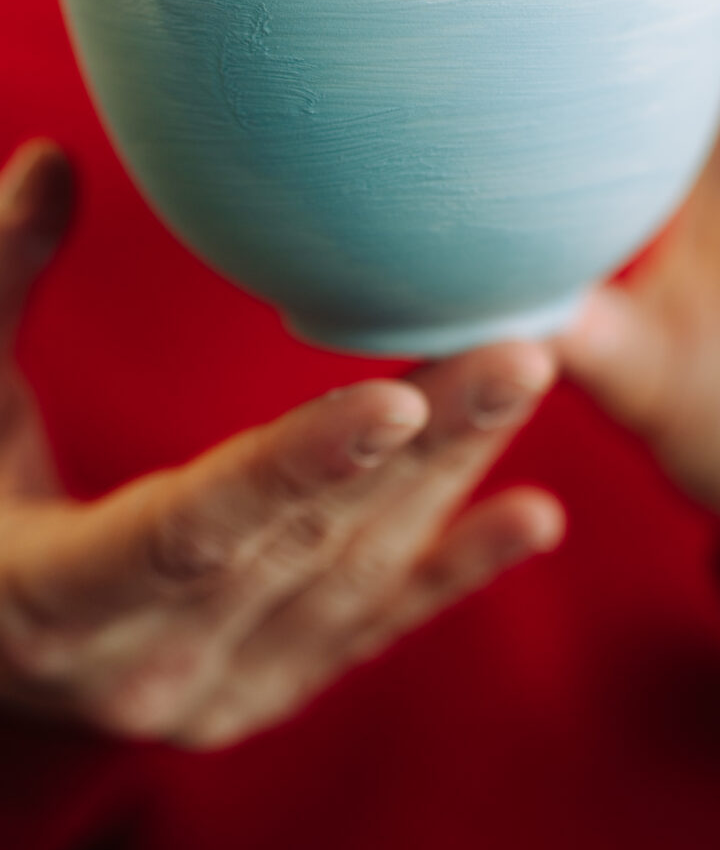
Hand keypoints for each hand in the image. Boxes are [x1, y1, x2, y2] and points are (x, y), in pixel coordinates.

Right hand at [0, 142, 562, 748]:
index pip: (191, 531)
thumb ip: (1, 281)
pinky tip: (536, 519)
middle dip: (421, 445)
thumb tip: (52, 158)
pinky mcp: (273, 688)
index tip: (393, 398)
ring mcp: (223, 691)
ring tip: (526, 374)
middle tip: (518, 347)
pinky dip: (457, 573)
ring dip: (452, 477)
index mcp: (57, 599)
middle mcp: (150, 669)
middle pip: (308, 544)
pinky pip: (375, 629)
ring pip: (358, 576)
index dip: (294, 466)